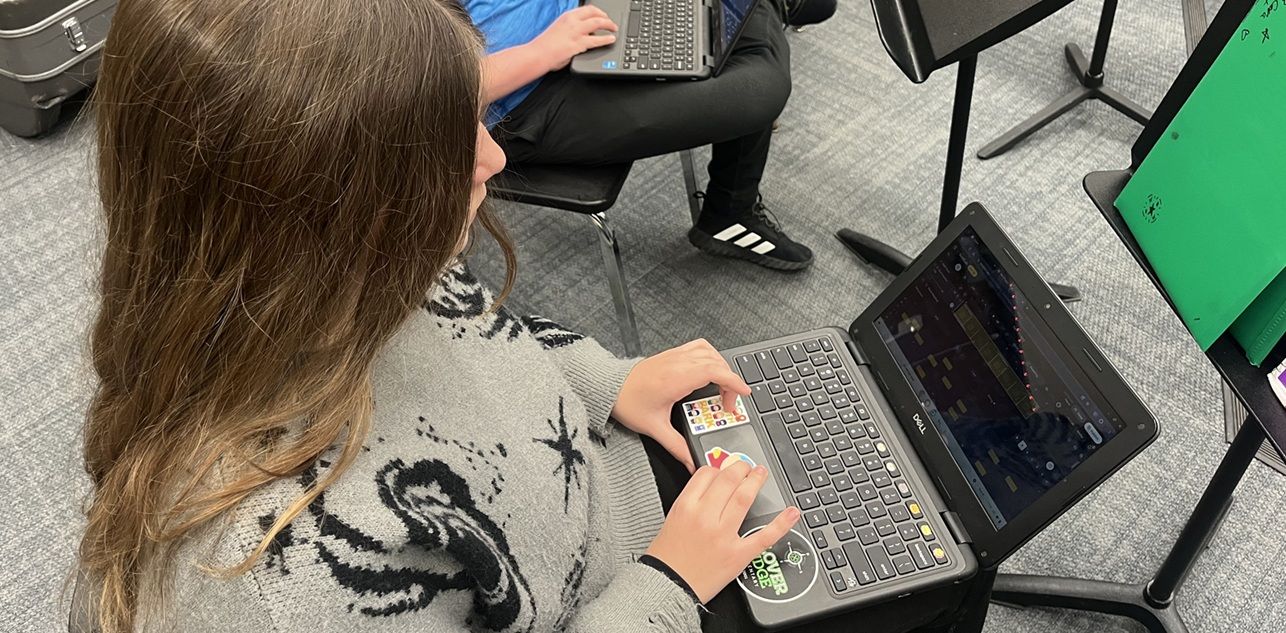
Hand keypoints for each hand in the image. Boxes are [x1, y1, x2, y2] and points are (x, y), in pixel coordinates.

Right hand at [527, 6, 618, 70]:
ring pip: (598, 23)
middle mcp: (572, 21)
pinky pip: (597, 40)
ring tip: (614, 29)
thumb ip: (571, 29)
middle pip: (594, 13)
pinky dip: (606, 39)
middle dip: (606, 17)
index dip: (598, 11)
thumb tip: (582, 34)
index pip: (587, 9)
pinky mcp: (578, 43)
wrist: (537, 54)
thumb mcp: (559, 30)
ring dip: (609, 25)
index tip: (602, 15)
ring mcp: (576, 32)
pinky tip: (611, 39)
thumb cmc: (545, 46)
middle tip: (611, 22)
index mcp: (567, 17)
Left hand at [612, 339, 750, 472]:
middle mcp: (677, 363)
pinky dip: (709, 356)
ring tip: (720, 387)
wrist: (606, 386)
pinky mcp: (671, 354)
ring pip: (709, 352)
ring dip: (721, 367)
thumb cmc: (626, 402)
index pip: (715, 371)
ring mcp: (674, 356)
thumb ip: (677, 447)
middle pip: (717, 363)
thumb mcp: (654, 428)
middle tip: (726, 404)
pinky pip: (698, 347)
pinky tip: (708, 369)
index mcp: (676, 378)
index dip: (733, 382)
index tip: (743, 393)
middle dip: (729, 382)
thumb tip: (691, 461)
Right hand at [645, 461, 800, 602]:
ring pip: (744, 498)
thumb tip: (714, 483)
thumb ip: (693, 499)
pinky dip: (782, 523)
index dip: (719, 468)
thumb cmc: (668, 555)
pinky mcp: (738, 555)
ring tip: (761, 474)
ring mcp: (723, 535)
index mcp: (686, 506)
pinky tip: (791, 512)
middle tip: (747, 466)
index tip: (724, 469)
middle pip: (728, 480)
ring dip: (756, 481)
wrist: (667, 584)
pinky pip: (764, 536)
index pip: (707, 474)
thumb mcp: (673, 518)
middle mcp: (705, 517)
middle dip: (740, 468)